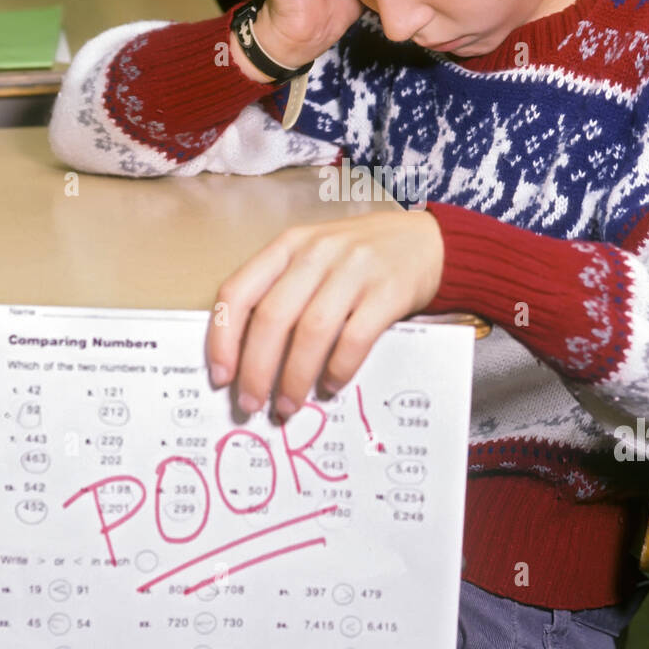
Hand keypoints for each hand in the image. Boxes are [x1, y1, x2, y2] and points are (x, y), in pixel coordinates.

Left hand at [205, 210, 444, 414]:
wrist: (426, 243)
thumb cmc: (360, 259)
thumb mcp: (313, 259)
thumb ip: (282, 293)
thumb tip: (246, 358)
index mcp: (288, 245)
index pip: (238, 291)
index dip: (223, 338)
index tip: (221, 377)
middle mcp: (317, 252)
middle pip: (273, 317)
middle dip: (257, 370)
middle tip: (252, 404)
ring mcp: (354, 269)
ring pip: (312, 331)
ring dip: (294, 377)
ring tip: (288, 405)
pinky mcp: (388, 290)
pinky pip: (355, 337)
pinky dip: (338, 368)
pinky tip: (330, 386)